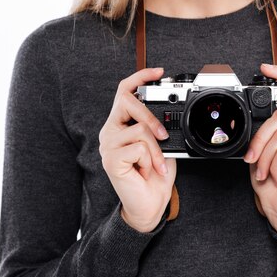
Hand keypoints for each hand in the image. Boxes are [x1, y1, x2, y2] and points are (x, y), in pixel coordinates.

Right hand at [99, 67, 176, 232]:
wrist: (149, 205)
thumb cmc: (155, 174)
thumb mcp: (161, 144)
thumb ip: (158, 126)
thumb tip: (168, 112)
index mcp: (120, 124)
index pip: (124, 91)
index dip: (140, 77)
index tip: (159, 72)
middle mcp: (110, 131)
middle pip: (127, 101)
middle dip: (150, 115)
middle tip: (164, 134)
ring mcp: (108, 145)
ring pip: (139, 129)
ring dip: (157, 149)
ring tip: (156, 164)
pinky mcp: (110, 159)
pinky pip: (139, 147)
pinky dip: (151, 160)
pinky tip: (148, 171)